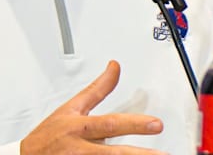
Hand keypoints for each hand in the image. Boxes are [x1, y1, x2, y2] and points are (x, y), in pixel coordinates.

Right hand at [20, 60, 165, 154]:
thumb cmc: (50, 134)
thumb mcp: (72, 107)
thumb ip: (97, 89)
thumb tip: (115, 67)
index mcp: (80, 127)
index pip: (110, 124)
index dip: (134, 124)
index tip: (157, 124)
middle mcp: (80, 148)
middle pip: (112, 153)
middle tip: (162, 154)